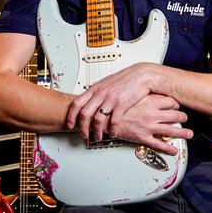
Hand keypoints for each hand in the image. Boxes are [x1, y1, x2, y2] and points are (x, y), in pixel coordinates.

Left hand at [65, 64, 192, 153]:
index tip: (70, 125)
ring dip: (97, 132)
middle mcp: (100, 94)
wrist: (141, 75)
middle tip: (84, 136)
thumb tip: (88, 102)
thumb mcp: (106, 84)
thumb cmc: (124, 80)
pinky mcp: (122, 104)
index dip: (71, 116)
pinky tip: (113, 133)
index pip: (76, 103)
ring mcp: (110, 99)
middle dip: (83, 128)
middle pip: (84, 114)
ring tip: (99, 137)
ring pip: (97, 120)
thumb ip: (96, 93)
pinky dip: (112, 130)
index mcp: (95, 89)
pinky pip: (114, 121)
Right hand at [114, 94, 191, 154]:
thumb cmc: (115, 106)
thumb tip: (146, 90)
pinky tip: (174, 150)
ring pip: (171, 130)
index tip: (177, 106)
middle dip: (182, 117)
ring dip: (183, 133)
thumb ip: (141, 93)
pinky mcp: (143, 137)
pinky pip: (159, 145)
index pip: (170, 102)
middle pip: (174, 115)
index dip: (175, 104)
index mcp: (149, 102)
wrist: (104, 117)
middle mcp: (152, 114)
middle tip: (185, 118)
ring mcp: (149, 126)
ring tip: (188, 134)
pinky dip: (168, 149)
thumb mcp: (130, 95)